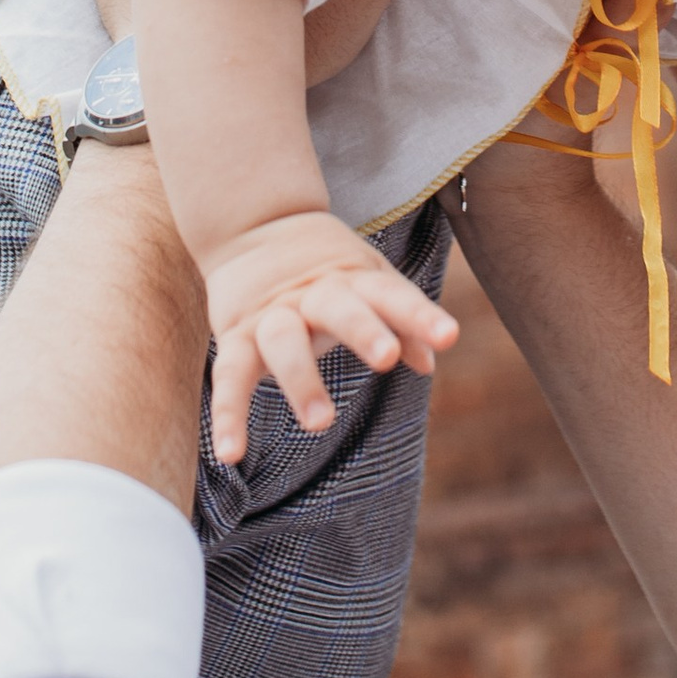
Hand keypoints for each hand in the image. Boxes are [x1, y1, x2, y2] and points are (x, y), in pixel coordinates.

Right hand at [201, 208, 458, 463]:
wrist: (253, 222)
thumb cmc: (326, 267)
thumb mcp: (368, 280)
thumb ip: (400, 319)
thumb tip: (430, 364)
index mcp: (353, 279)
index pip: (391, 294)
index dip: (420, 315)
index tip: (448, 336)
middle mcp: (314, 294)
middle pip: (339, 307)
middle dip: (363, 330)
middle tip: (387, 357)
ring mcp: (273, 314)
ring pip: (284, 340)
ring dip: (301, 379)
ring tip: (321, 422)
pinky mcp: (236, 335)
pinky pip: (229, 375)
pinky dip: (228, 415)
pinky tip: (231, 455)